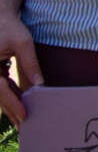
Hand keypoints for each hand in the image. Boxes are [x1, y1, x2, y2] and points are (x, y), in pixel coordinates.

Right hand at [0, 13, 42, 127]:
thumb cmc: (9, 26)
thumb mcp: (22, 43)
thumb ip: (30, 63)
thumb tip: (40, 84)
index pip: (0, 89)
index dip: (12, 103)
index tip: (24, 114)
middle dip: (11, 110)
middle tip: (25, 126)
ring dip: (10, 105)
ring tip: (23, 119)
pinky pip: (0, 87)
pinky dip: (9, 95)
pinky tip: (20, 104)